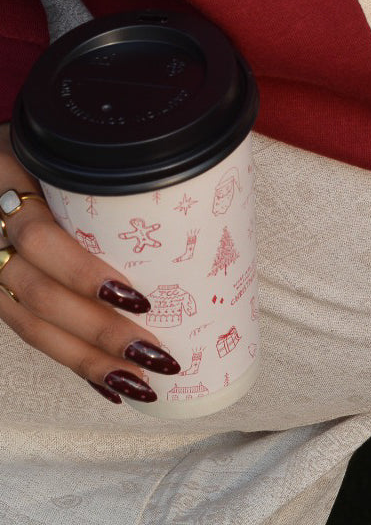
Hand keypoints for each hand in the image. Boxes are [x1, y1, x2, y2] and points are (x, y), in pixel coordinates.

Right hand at [0, 124, 179, 402]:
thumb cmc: (44, 143)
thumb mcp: (61, 138)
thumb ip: (106, 156)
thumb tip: (197, 177)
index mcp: (10, 182)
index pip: (41, 236)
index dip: (84, 274)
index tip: (137, 298)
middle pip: (43, 293)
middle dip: (101, 331)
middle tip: (158, 355)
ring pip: (33, 323)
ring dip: (90, 360)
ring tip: (141, 385)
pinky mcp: (1, 291)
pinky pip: (29, 333)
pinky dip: (72, 362)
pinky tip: (109, 386)